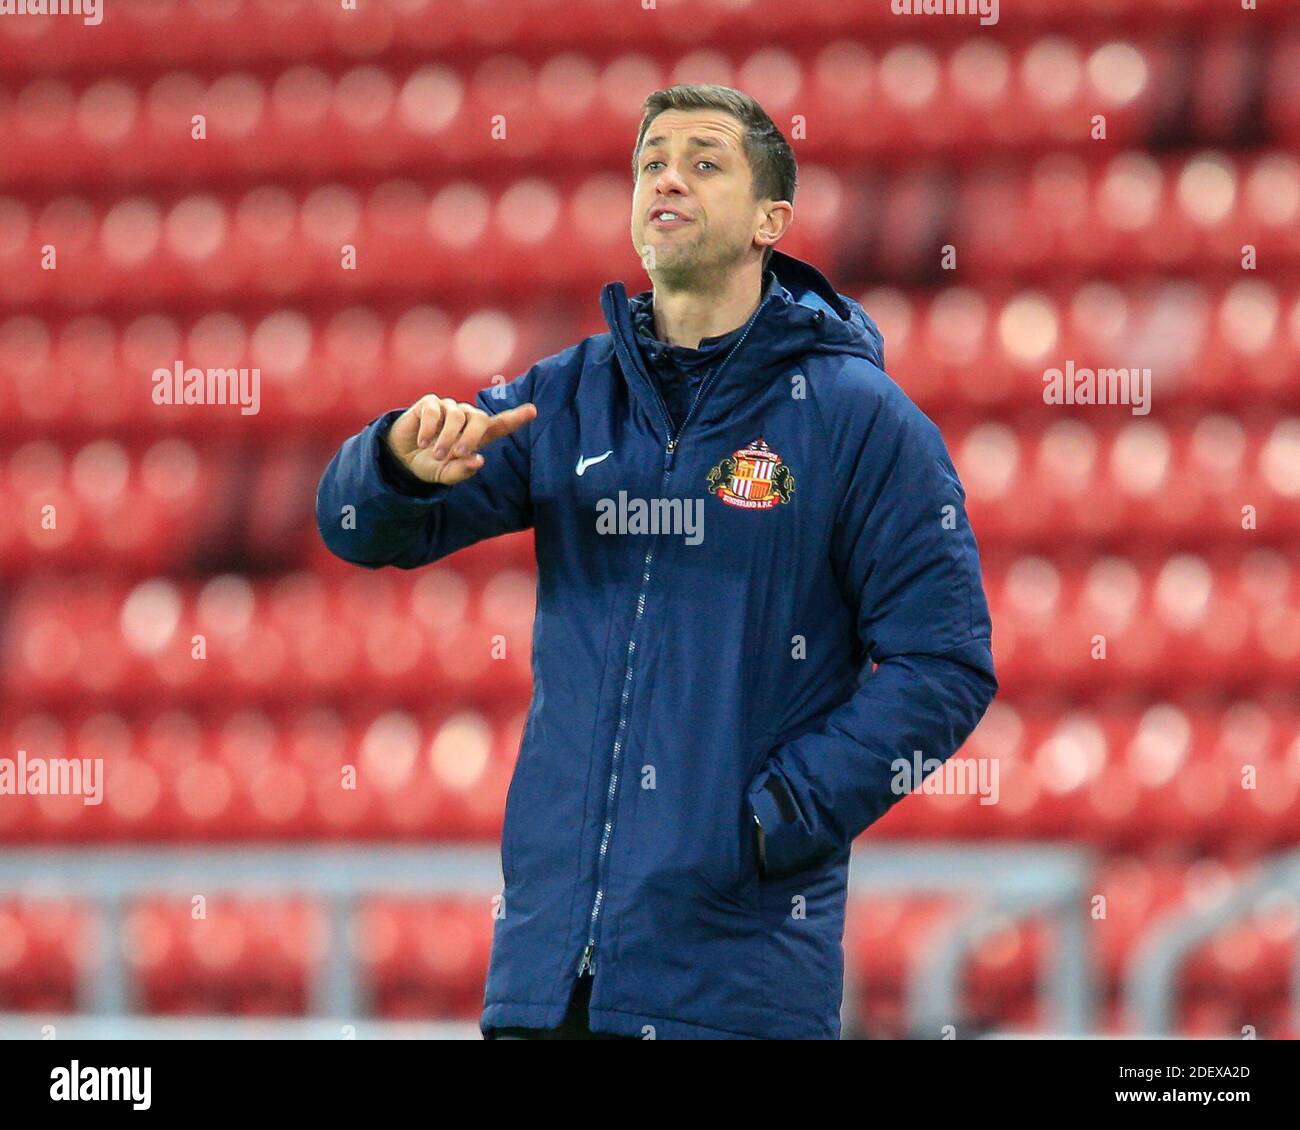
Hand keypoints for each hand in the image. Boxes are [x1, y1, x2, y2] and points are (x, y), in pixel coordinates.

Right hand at [386, 395, 537, 485]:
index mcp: (477, 436)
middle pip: (479, 418)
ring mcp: (448, 409)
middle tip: (460, 453)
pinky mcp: (430, 404)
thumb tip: (478, 460)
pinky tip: (423, 443)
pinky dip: (430, 429)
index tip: (533, 410)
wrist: (401, 459)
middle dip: (472, 437)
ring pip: (456, 417)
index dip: (517, 417)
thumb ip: (461, 470)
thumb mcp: (445, 474)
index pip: (500, 424)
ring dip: (447, 437)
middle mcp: (466, 418)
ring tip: (437, 454)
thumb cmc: (430, 465)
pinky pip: (434, 411)